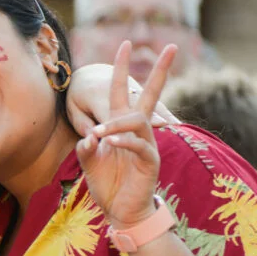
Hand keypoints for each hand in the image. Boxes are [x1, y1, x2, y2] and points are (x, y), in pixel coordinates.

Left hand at [76, 41, 177, 229]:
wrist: (120, 211)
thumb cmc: (108, 184)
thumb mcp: (89, 162)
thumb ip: (85, 147)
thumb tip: (90, 136)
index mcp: (122, 125)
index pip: (124, 90)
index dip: (123, 68)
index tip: (125, 44)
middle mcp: (138, 130)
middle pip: (151, 94)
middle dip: (161, 70)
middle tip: (171, 46)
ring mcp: (146, 144)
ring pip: (138, 120)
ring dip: (116, 123)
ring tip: (100, 133)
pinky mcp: (149, 161)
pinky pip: (140, 144)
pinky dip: (123, 141)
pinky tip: (110, 143)